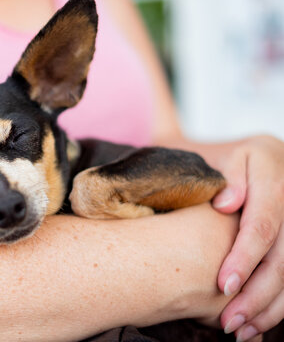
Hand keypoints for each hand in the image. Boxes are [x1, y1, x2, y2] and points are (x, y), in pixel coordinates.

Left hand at [212, 135, 283, 339]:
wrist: (227, 158)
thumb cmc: (208, 162)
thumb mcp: (212, 159)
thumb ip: (224, 179)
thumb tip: (227, 204)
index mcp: (266, 166)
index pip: (261, 222)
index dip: (245, 257)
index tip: (222, 285)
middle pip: (283, 253)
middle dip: (258, 292)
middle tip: (231, 321)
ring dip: (270, 305)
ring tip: (242, 330)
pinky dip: (277, 300)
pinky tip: (259, 322)